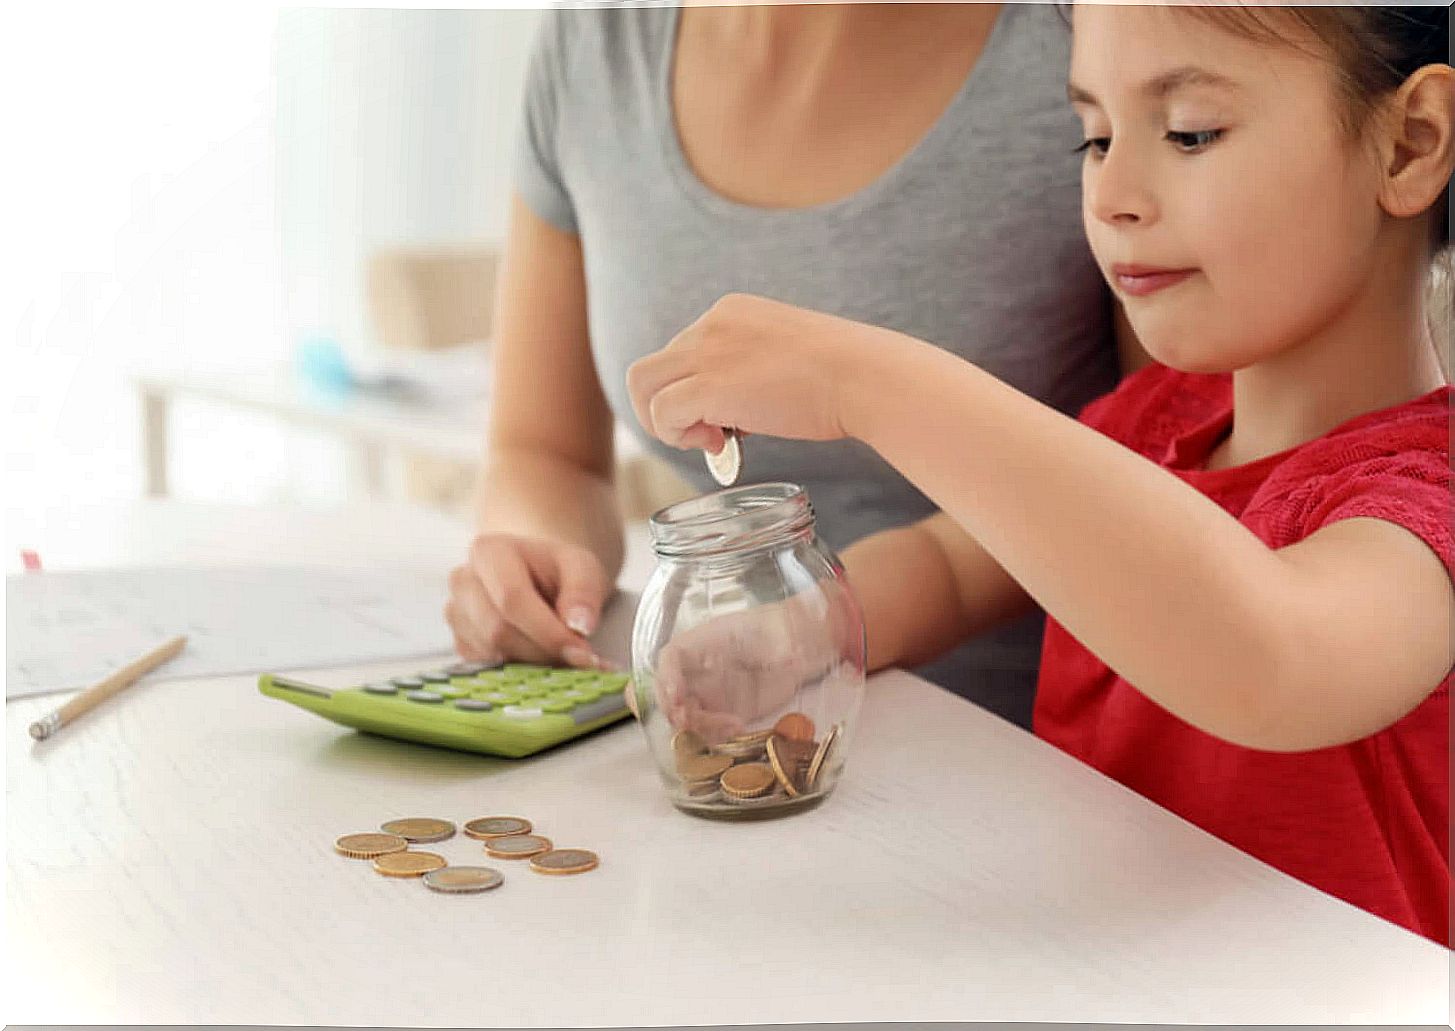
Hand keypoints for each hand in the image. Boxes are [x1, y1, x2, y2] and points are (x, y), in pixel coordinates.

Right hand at [445, 533, 615, 669]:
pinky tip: (538, 655)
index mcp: (489, 551)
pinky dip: (518, 669)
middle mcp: (463, 581)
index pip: (512, 599)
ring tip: (560, 652)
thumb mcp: (582, 567)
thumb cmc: (557, 570)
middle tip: (577, 658)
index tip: (581, 651)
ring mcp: (456, 613)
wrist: (538, 577)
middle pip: (498, 631)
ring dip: (533, 662)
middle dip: (542, 651)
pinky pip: (486, 667)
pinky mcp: (460, 642)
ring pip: (492, 653)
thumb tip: (578, 626)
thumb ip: (584, 591)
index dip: (547, 631)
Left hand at [626, 293, 908, 452]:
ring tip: (705, 440)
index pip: (683, 352)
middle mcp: (711, 323)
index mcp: (731, 312)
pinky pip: (661, 412)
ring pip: (642, 386)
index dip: (695, 391)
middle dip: (671, 408)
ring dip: (664, 422)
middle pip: (653, 368)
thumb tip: (728, 416)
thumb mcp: (787, 358)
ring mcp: (707, 351)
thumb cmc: (843, 377)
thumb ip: (751, 373)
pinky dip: (677, 435)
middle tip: (708, 435)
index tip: (729, 418)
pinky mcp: (708, 385)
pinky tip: (716, 445)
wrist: (865, 377)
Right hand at [647, 594, 847, 742]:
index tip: (677, 695)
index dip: (667, 678)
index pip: (671, 658)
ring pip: (683, 717)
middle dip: (672, 709)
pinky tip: (738, 731)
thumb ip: (778, 645)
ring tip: (731, 726)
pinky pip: (705, 732)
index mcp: (701, 643)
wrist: (794, 648)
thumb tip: (792, 656)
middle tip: (689, 719)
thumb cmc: (780, 631)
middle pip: (666, 693)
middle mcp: (697, 672)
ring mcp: (707, 695)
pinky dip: (714, 737)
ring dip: (698, 727)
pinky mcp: (721, 714)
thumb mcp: (777, 632)